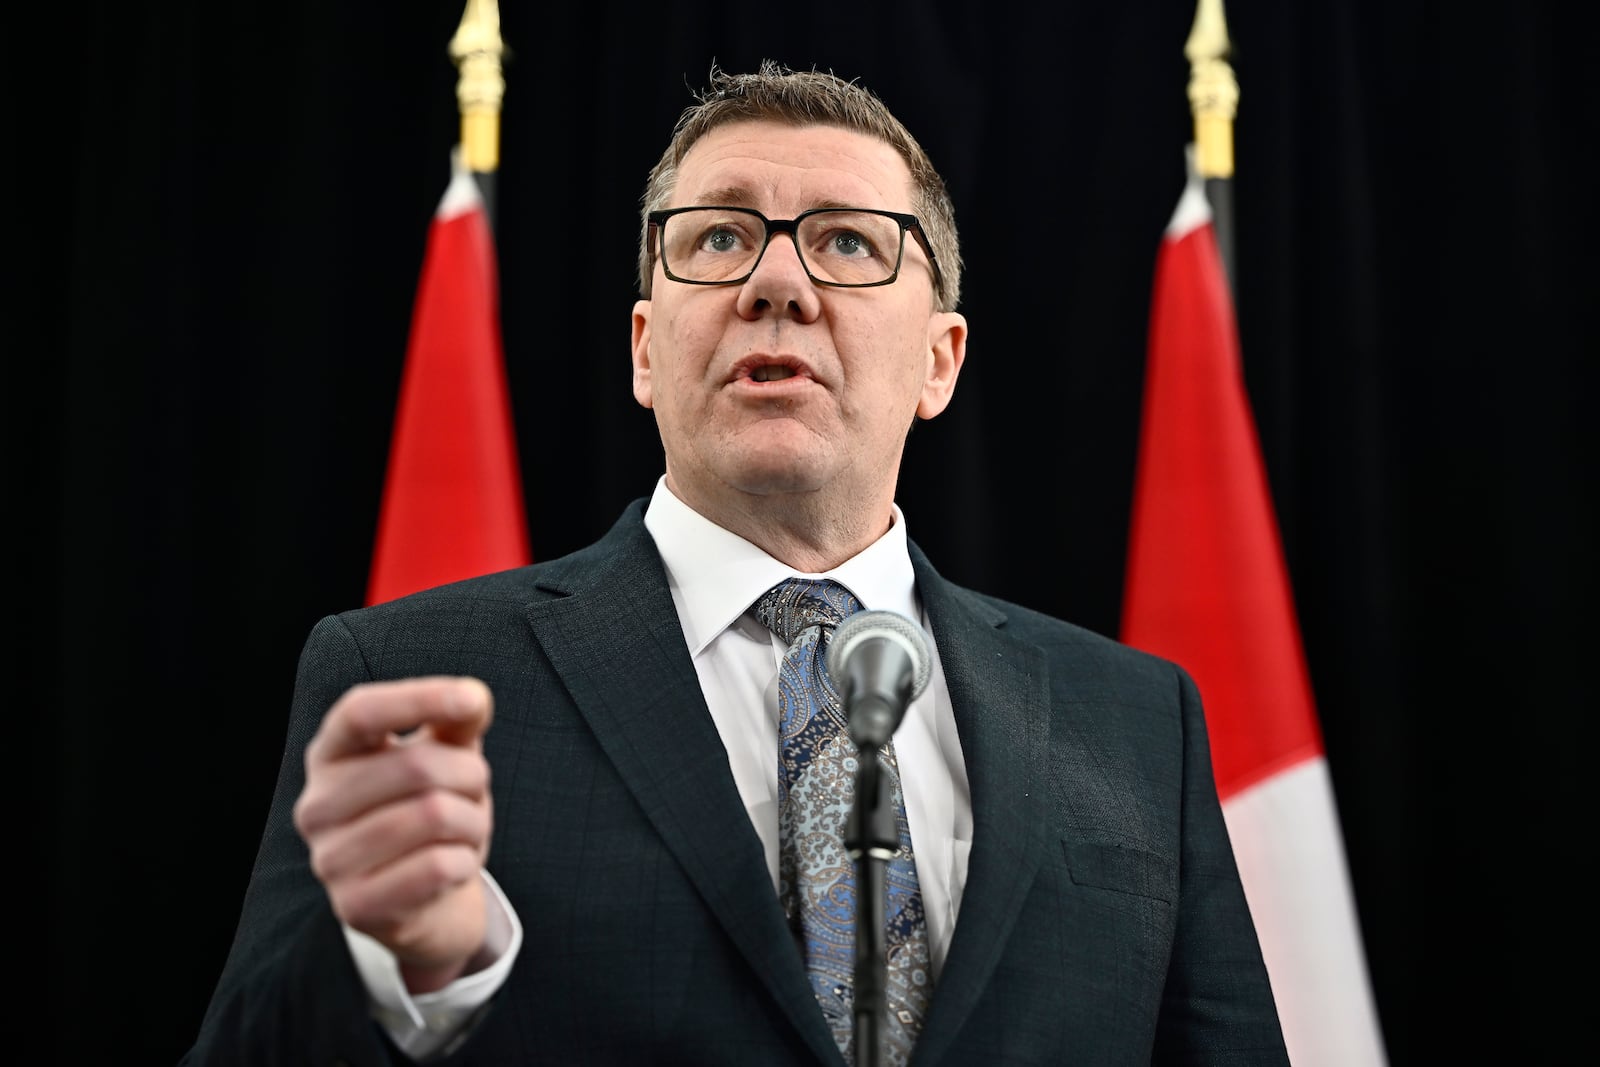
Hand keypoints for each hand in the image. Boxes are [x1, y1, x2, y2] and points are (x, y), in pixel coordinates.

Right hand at [293, 676, 494, 992]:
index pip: (360, 712)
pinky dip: (465, 861)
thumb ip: (455, 721)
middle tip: (475, 792)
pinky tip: (455, 865)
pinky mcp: (353, 905)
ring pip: (434, 816)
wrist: (426, 902)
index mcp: (331, 755)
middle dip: (471, 775)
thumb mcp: (444, 757)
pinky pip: (435, 867)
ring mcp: (329, 859)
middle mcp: (317, 805)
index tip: (472, 698)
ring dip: (473, 821)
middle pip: (416, 765)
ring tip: (465, 830)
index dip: (417, 698)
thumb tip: (472, 698)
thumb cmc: (431, 814)